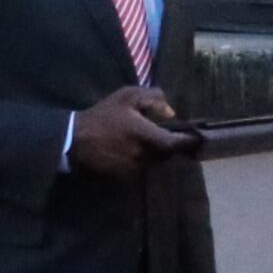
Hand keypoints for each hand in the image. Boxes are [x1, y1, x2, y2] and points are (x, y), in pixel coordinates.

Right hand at [72, 86, 196, 178]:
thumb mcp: (126, 96)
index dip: (189, 142)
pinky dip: (143, 158)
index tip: (198, 137)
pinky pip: (141, 166)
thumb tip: (170, 112)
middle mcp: (145, 156)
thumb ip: (152, 99)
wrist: (74, 141)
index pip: (177, 144)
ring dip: (157, 152)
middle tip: (174, 136)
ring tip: (151, 140)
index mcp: (147, 136)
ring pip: (155, 161)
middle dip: (172, 146)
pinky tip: (134, 148)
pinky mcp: (125, 176)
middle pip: (168, 154)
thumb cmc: (102, 116)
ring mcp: (135, 168)